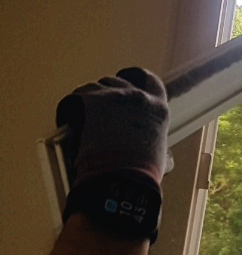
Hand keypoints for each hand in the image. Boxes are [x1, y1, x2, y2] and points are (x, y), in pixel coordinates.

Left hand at [56, 68, 168, 188]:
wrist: (122, 176)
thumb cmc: (141, 172)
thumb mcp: (158, 152)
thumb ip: (152, 139)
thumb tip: (150, 146)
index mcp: (158, 109)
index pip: (150, 81)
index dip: (138, 77)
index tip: (128, 79)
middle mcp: (138, 96)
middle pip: (118, 82)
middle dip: (109, 91)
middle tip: (101, 108)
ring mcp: (114, 96)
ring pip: (96, 86)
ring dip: (91, 98)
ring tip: (84, 116)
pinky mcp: (92, 100)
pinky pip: (77, 95)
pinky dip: (72, 105)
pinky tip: (69, 117)